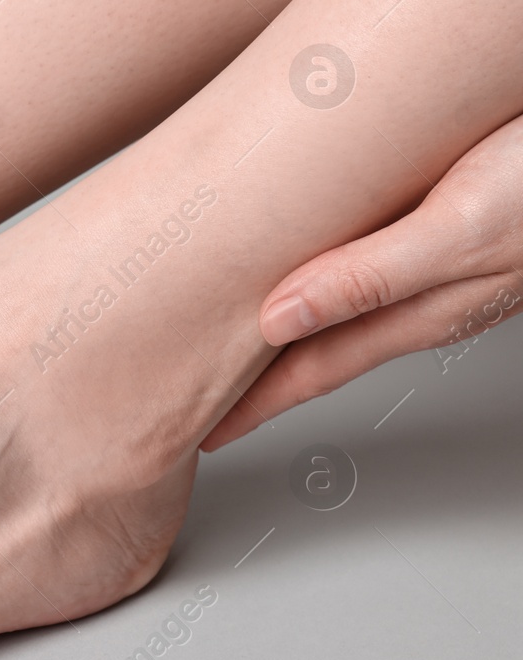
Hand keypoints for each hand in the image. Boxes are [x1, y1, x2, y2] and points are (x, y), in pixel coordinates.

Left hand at [203, 114, 522, 450]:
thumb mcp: (461, 226)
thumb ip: (371, 276)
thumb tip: (275, 323)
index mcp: (420, 309)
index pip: (313, 369)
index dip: (254, 403)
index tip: (202, 433)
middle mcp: (427, 298)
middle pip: (322, 350)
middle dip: (260, 383)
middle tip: (199, 405)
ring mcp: (444, 268)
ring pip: (346, 313)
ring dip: (289, 339)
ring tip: (234, 352)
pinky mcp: (453, 226)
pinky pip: (371, 271)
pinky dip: (325, 288)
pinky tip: (307, 280)